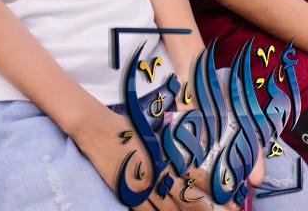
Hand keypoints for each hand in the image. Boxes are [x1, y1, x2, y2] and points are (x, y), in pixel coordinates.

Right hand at [72, 107, 239, 209]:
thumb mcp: (153, 137)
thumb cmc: (126, 129)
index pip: (198, 176)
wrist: (98, 128)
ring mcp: (143, 185)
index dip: (216, 192)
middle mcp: (159, 172)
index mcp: (167, 155)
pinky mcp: (128, 193)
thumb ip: (170, 153)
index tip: (233, 203)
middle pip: (189, 199)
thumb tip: (186, 166)